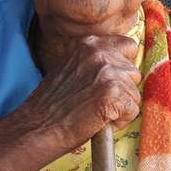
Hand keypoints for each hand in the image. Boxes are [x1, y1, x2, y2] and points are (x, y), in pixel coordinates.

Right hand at [15, 35, 141, 150]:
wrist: (37, 127)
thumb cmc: (52, 104)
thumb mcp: (71, 68)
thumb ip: (94, 62)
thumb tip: (121, 65)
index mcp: (89, 43)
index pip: (128, 46)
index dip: (121, 67)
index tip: (107, 82)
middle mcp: (100, 52)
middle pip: (133, 72)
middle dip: (122, 90)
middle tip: (97, 102)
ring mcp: (107, 72)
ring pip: (134, 93)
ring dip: (120, 106)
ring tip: (96, 112)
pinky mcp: (113, 93)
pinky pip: (132, 110)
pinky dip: (120, 121)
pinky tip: (99, 121)